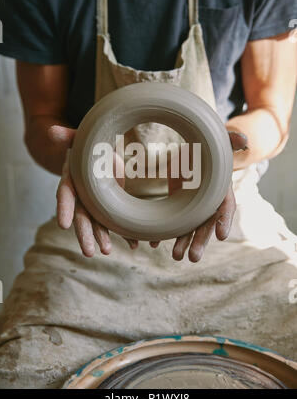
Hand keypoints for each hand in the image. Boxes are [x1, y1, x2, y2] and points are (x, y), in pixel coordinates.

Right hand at [49, 125, 138, 256]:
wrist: (99, 152)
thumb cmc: (87, 145)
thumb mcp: (78, 139)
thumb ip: (67, 136)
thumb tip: (52, 131)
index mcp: (71, 180)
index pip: (64, 195)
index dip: (63, 209)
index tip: (62, 225)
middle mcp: (80, 196)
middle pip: (81, 216)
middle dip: (84, 234)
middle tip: (88, 252)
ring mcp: (94, 204)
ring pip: (97, 223)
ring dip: (102, 237)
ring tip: (108, 251)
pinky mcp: (109, 206)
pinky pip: (115, 222)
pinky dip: (124, 233)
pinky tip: (134, 243)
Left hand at [166, 131, 247, 262]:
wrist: (192, 151)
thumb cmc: (210, 149)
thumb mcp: (220, 142)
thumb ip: (231, 141)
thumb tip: (245, 140)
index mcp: (221, 191)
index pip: (226, 207)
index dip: (224, 220)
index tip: (221, 235)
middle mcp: (208, 204)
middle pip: (206, 225)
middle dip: (200, 241)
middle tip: (193, 257)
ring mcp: (192, 208)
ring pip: (188, 229)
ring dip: (182, 243)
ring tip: (176, 256)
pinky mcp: (178, 207)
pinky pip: (171, 223)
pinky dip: (162, 233)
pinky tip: (154, 243)